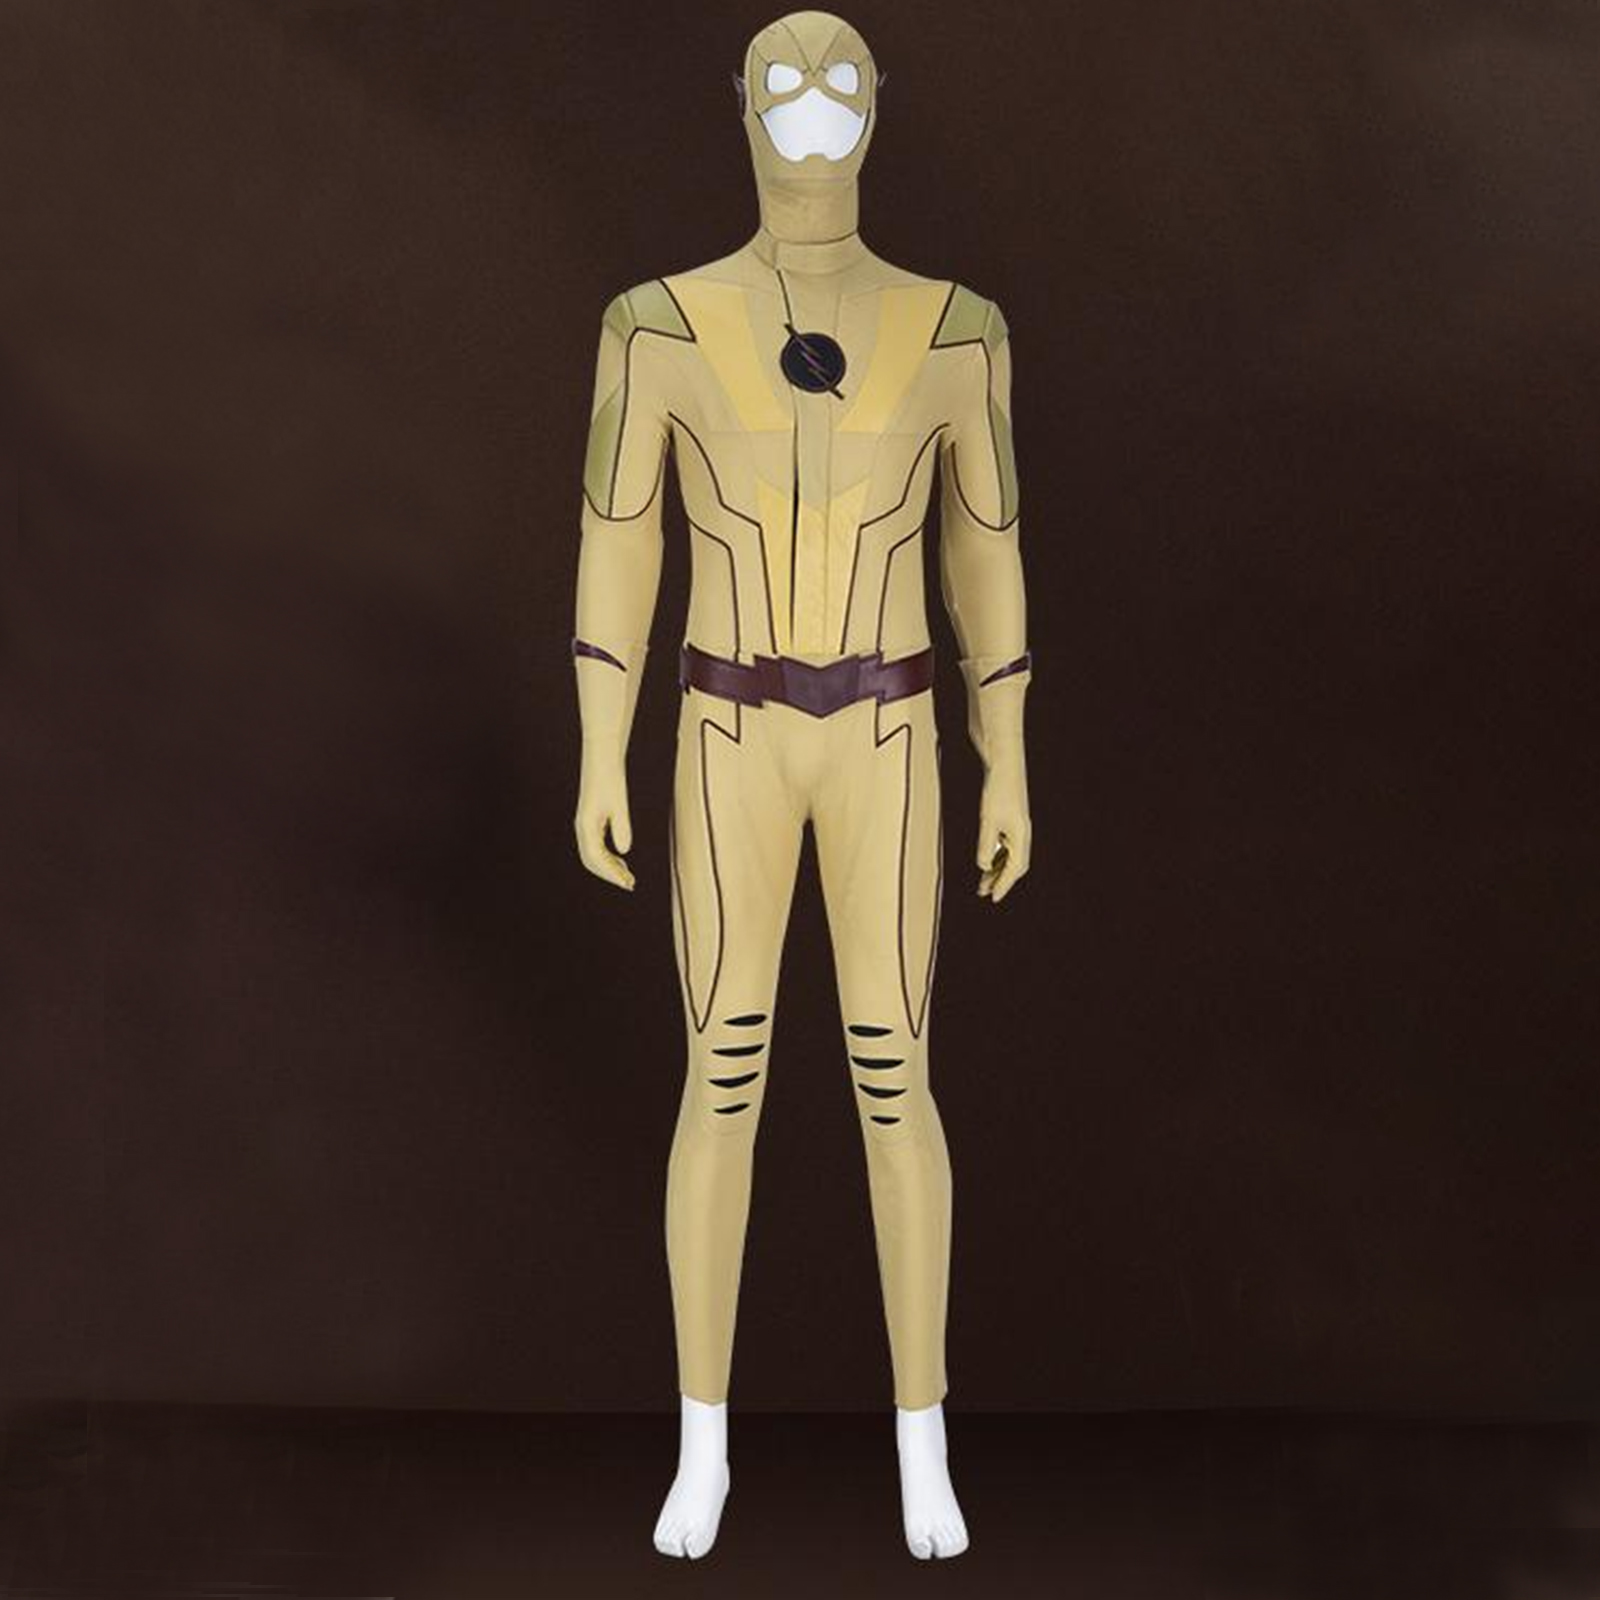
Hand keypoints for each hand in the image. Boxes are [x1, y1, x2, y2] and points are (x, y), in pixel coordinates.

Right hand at [575, 761, 635, 890]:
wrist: (602, 758)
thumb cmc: (610, 777)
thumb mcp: (619, 802)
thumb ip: (622, 826)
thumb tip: (625, 850)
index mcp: (586, 825)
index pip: (596, 858)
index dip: (611, 874)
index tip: (626, 883)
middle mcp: (583, 827)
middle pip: (592, 861)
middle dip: (610, 875)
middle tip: (630, 885)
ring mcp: (586, 824)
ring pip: (593, 856)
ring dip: (609, 868)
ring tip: (627, 877)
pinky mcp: (592, 820)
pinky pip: (597, 847)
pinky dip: (608, 858)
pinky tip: (622, 860)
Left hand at [975, 757, 1029, 903]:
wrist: (1004, 763)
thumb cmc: (998, 790)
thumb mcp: (988, 821)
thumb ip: (986, 845)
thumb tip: (983, 865)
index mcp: (1021, 836)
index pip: (1014, 869)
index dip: (1004, 885)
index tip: (993, 898)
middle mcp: (1022, 833)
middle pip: (1014, 865)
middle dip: (1000, 880)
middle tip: (984, 893)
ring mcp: (1017, 825)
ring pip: (1009, 855)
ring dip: (996, 868)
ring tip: (982, 881)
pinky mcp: (1010, 817)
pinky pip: (1005, 844)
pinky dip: (996, 855)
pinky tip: (986, 859)